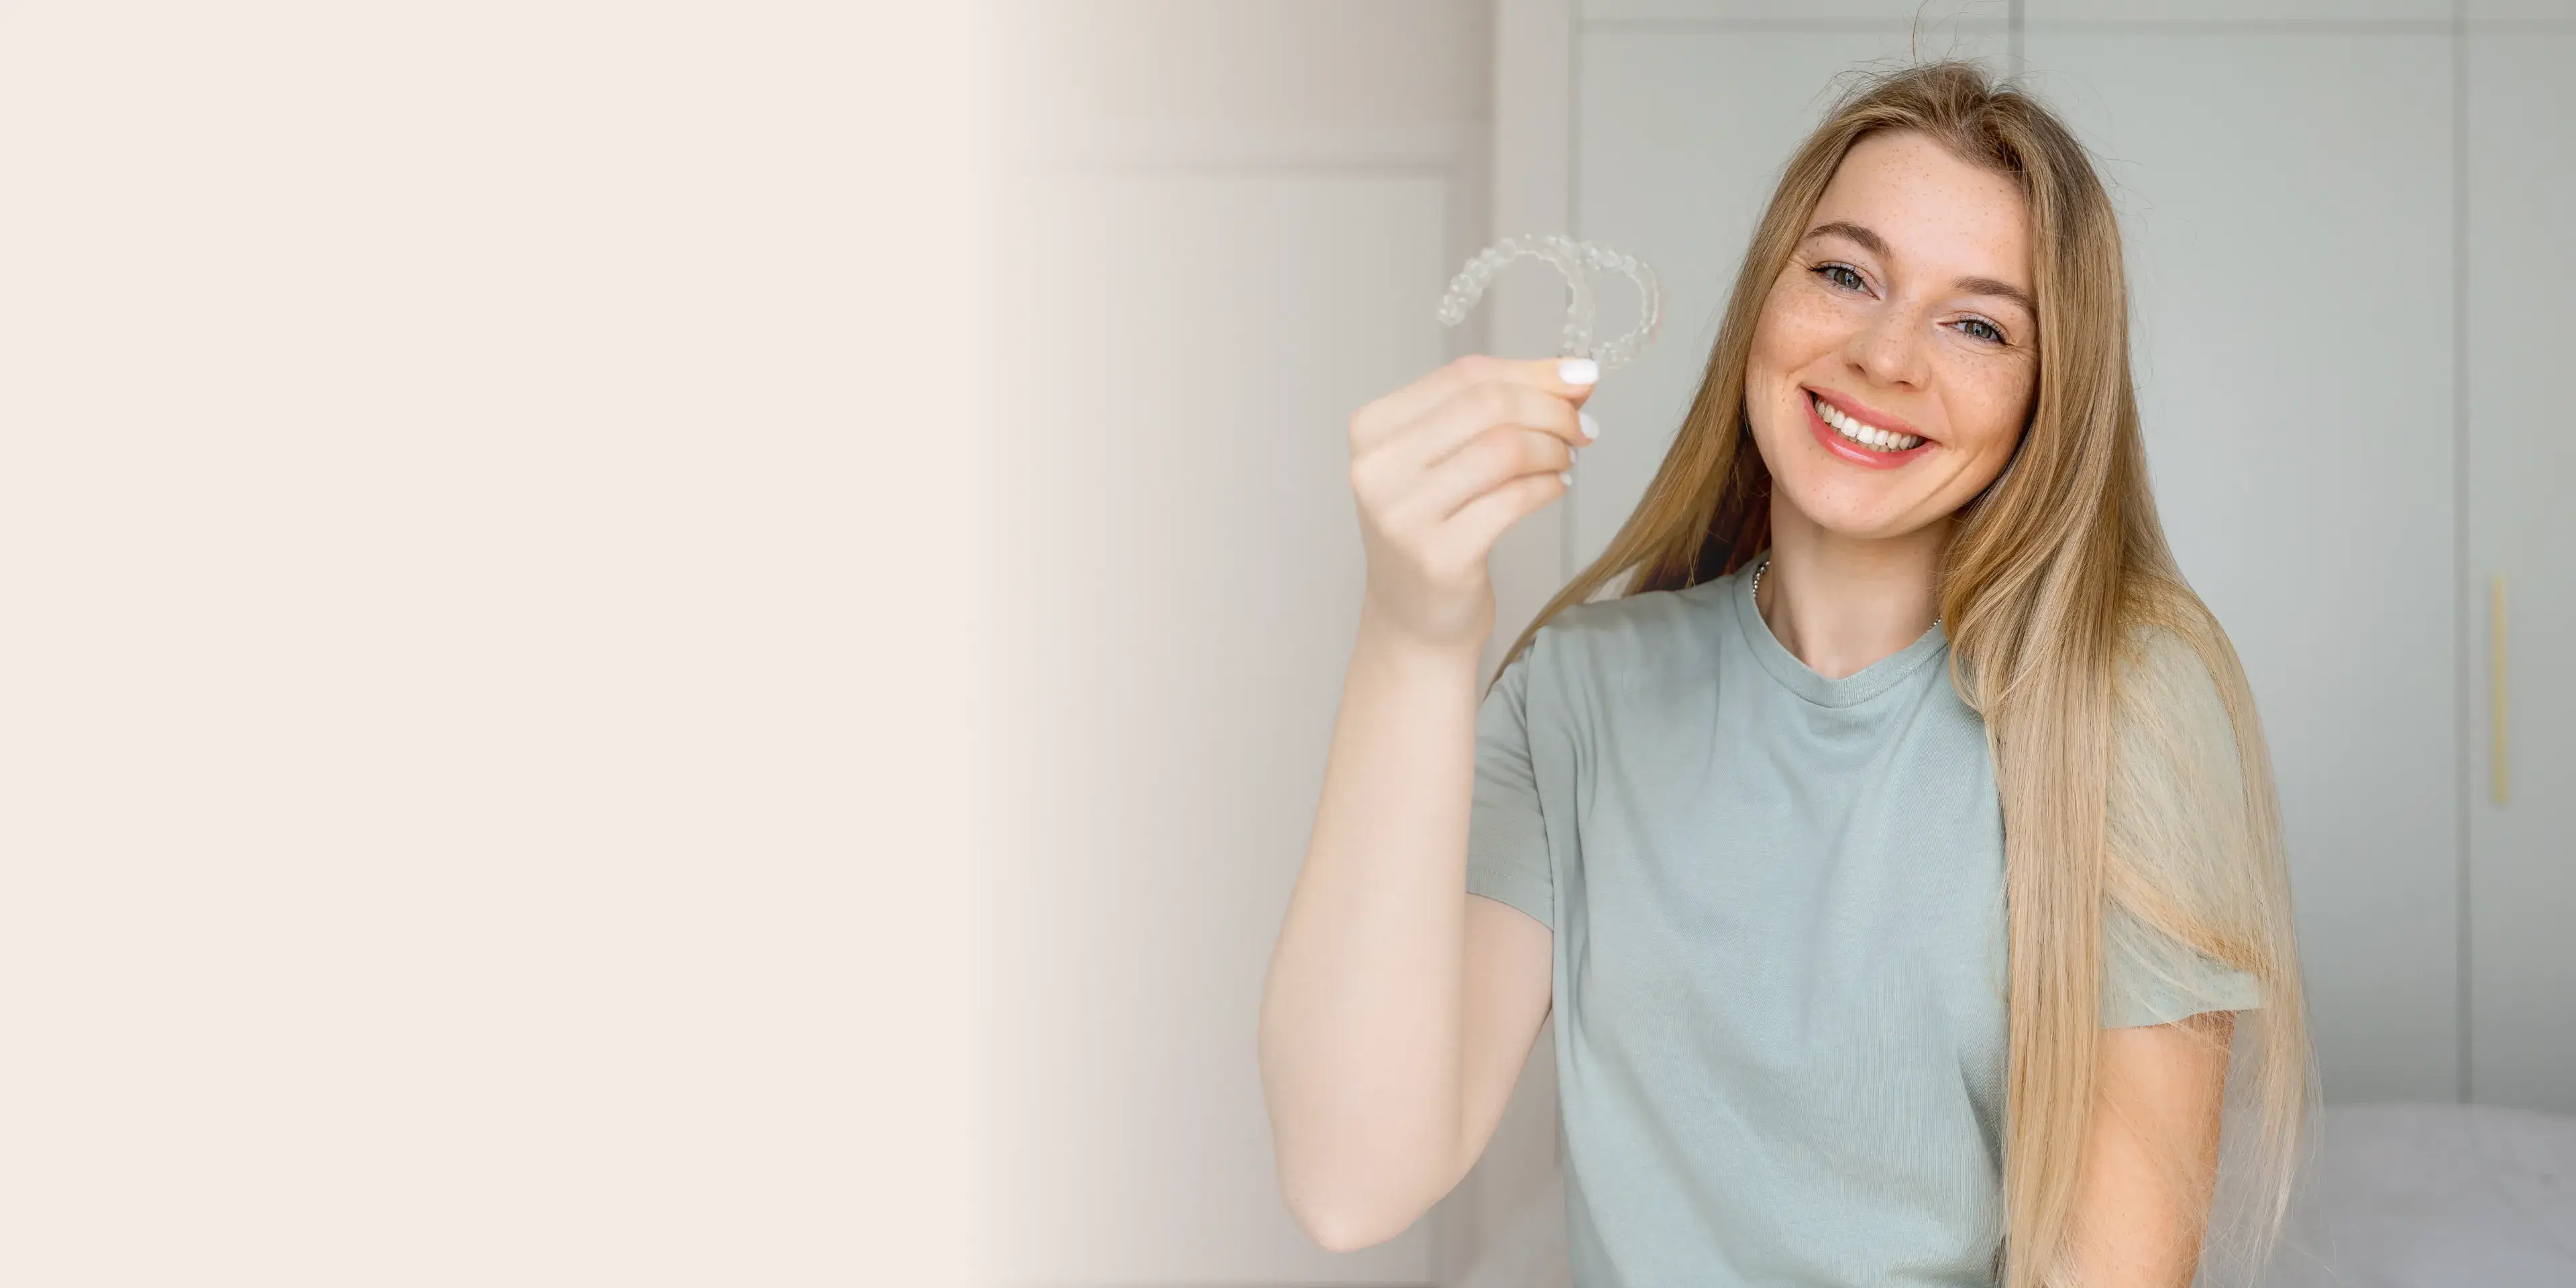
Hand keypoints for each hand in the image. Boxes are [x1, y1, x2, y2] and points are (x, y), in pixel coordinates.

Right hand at [1345, 354, 1599, 652]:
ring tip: (1565, 460)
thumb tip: (1576, 375)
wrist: (1413, 620)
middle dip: (1551, 408)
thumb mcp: (1447, 458)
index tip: (1578, 378)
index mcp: (1373, 428)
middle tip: (1582, 427)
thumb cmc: (1435, 529)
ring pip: (1505, 447)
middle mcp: (1378, 467)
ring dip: (1553, 448)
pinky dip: (1547, 486)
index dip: (1532, 371)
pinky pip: (1514, 499)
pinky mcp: (1440, 555)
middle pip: (1488, 405)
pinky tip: (1554, 488)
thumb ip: (1498, 410)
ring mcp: (1404, 514)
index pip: (1465, 375)